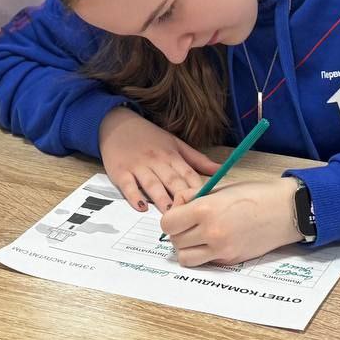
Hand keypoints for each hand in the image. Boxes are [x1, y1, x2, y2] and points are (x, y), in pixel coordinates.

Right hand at [98, 107, 220, 212]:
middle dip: (181, 197)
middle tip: (190, 215)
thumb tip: (221, 171)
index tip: (206, 205)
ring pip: (151, 183)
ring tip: (169, 214)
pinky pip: (128, 186)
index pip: (188, 174)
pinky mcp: (120, 172)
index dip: (197, 189)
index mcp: (172, 155)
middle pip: (171, 180)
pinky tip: (141, 207)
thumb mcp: (175, 144)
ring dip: (161, 198)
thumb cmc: (149, 137)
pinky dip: (134, 196)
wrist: (117, 124)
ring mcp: (138, 166)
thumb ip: (198, 160)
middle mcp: (156, 161)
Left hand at [160, 177, 301, 266]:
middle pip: (175, 242)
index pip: (168, 223)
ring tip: (198, 235)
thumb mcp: (220, 187)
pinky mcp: (230, 260)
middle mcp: (210, 233)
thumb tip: (178, 205)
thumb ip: (195, 197)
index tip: (180, 211)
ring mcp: (221, 250)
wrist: (285, 210)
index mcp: (205, 210)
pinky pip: (206, 261)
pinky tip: (215, 240)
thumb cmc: (255, 193)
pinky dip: (204, 254)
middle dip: (178, 232)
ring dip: (187, 247)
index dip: (171, 217)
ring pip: (186, 258)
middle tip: (190, 222)